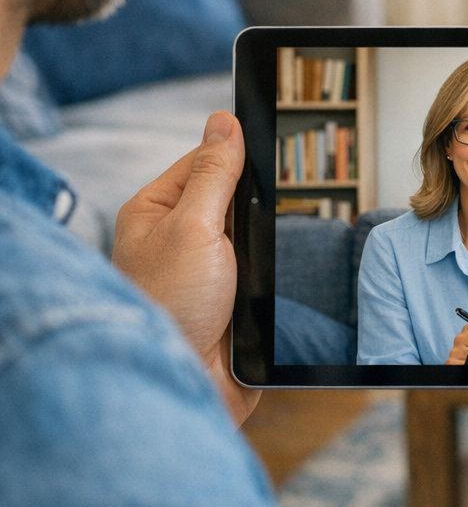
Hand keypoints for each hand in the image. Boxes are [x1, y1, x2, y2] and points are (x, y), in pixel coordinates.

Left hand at [112, 112, 260, 425]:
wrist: (188, 384)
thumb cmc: (172, 306)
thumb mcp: (193, 226)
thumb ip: (214, 173)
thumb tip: (224, 122)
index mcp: (154, 211)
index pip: (202, 161)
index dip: (234, 152)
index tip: (265, 140)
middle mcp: (176, 236)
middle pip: (230, 195)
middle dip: (253, 202)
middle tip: (264, 209)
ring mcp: (204, 268)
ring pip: (250, 232)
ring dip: (264, 240)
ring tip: (264, 252)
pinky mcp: (229, 297)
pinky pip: (261, 267)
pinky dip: (271, 269)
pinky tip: (274, 274)